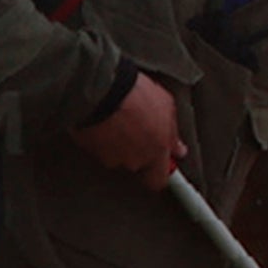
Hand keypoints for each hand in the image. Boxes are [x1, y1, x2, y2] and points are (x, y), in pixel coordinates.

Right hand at [71, 73, 182, 188]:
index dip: (157, 172)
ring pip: (116, 155)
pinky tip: (103, 119)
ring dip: (116, 142)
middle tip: (135, 128)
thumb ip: (173, 133)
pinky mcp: (90, 149)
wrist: (102, 87)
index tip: (158, 165)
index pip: (158, 180)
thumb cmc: (135, 94)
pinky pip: (97, 146)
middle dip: (136, 150)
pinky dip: (100, 136)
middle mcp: (133, 159)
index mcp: (156, 152)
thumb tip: (178, 148)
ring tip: (117, 119)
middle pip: (136, 164)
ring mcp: (110, 156)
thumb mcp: (166, 106)